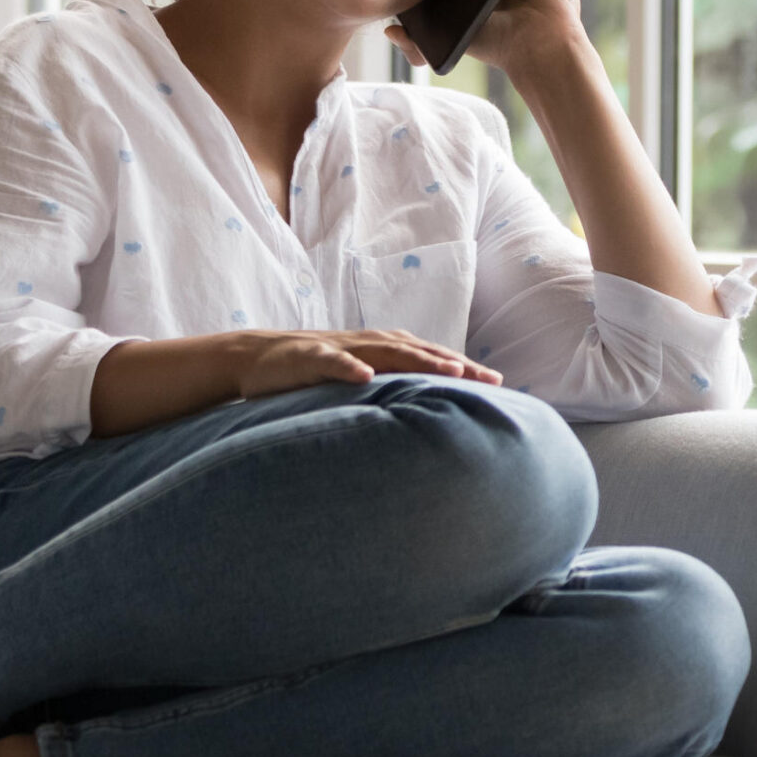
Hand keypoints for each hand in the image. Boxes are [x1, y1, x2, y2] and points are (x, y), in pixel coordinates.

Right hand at [228, 326, 504, 397]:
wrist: (257, 358)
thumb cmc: (316, 372)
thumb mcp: (359, 380)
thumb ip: (389, 389)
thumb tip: (427, 413)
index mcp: (382, 349)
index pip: (430, 357)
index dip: (464, 367)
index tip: (498, 383)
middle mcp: (368, 344)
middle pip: (419, 351)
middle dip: (455, 363)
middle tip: (488, 378)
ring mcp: (340, 348)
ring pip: (385, 351)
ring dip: (419, 359)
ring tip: (450, 372)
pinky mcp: (310, 357)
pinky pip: (332, 362)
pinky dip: (349, 368)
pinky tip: (366, 377)